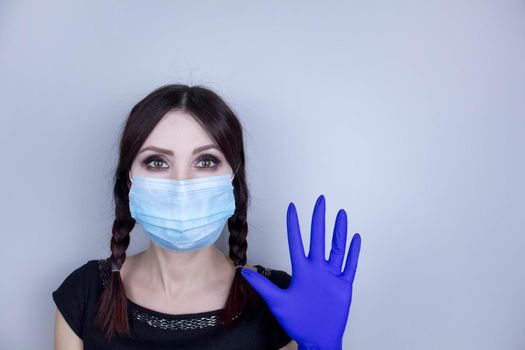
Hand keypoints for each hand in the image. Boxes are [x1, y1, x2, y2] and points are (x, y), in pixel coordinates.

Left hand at [241, 194, 361, 349]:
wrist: (316, 337)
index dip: (294, 225)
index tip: (292, 207)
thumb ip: (263, 286)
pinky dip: (353, 252)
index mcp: (301, 271)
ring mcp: (331, 276)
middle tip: (320, 201)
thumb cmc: (297, 322)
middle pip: (318, 239)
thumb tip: (243, 272)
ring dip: (339, 231)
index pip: (296, 242)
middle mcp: (316, 269)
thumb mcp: (277, 302)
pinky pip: (349, 265)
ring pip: (336, 248)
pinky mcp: (343, 285)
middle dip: (319, 220)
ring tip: (340, 214)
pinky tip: (354, 238)